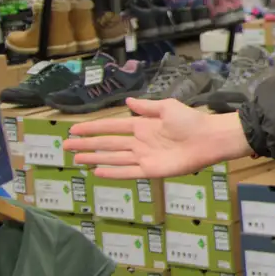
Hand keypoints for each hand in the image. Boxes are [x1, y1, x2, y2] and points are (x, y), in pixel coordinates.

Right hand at [66, 98, 251, 178]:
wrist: (209, 139)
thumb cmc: (191, 121)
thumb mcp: (167, 107)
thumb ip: (146, 107)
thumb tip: (128, 102)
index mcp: (143, 126)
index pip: (111, 127)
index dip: (93, 128)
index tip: (74, 129)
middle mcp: (140, 142)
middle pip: (107, 144)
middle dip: (86, 145)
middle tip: (65, 146)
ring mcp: (144, 157)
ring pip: (113, 158)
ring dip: (94, 159)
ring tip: (76, 159)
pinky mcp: (151, 170)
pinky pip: (127, 172)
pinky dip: (112, 172)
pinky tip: (97, 172)